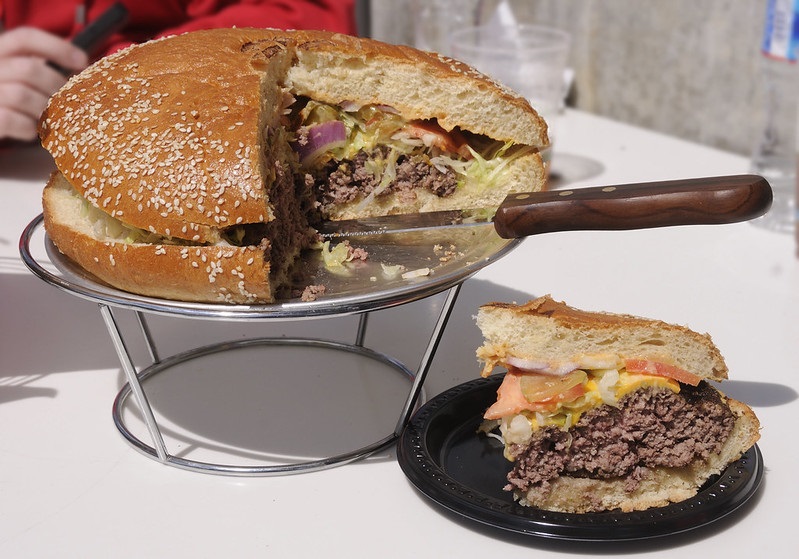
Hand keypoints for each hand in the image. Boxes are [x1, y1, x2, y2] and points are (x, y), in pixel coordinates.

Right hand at [0, 27, 88, 141]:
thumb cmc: (15, 100)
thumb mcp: (26, 77)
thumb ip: (45, 69)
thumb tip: (83, 69)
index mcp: (0, 51)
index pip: (25, 38)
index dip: (57, 47)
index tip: (83, 61)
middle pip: (27, 69)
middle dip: (55, 86)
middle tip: (68, 100)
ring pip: (20, 95)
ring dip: (44, 109)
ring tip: (51, 116)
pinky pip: (11, 120)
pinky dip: (28, 128)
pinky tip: (32, 129)